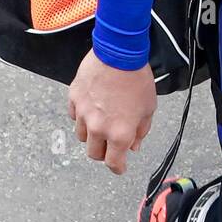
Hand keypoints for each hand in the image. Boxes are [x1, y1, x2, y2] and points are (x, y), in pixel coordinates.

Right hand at [68, 48, 155, 174]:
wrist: (119, 53)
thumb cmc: (138, 79)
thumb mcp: (148, 108)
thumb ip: (140, 131)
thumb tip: (134, 145)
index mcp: (119, 133)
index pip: (113, 162)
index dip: (117, 168)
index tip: (119, 168)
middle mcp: (98, 128)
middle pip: (94, 153)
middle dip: (104, 152)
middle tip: (111, 144)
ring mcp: (83, 114)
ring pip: (82, 136)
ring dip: (92, 135)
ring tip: (102, 122)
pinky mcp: (74, 99)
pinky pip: (74, 116)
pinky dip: (82, 117)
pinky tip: (92, 107)